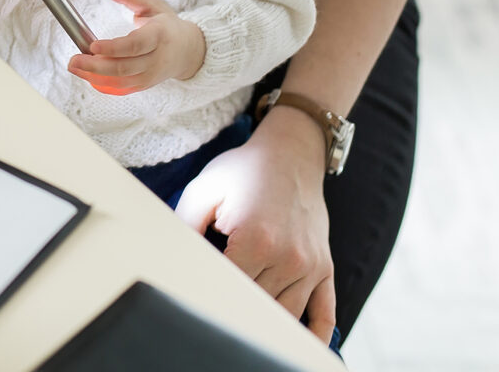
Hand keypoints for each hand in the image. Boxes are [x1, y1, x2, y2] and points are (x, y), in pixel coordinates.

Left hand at [66, 0, 203, 93]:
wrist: (189, 51)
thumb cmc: (168, 26)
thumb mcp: (153, 5)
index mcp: (159, 36)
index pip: (134, 45)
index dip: (113, 48)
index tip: (92, 45)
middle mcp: (156, 59)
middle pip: (124, 67)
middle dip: (96, 66)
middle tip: (73, 60)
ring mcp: (151, 75)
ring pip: (121, 81)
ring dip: (94, 76)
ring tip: (74, 67)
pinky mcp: (144, 85)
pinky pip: (121, 87)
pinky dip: (102, 83)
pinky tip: (86, 74)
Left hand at [173, 108, 336, 342]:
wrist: (291, 152)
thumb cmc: (243, 171)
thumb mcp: (203, 190)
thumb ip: (185, 228)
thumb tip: (174, 260)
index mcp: (255, 239)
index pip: (229, 288)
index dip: (210, 296)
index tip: (195, 300)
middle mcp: (288, 257)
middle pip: (256, 306)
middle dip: (234, 311)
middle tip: (214, 313)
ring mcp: (310, 265)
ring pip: (285, 315)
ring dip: (266, 324)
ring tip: (245, 329)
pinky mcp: (325, 267)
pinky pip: (324, 312)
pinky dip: (314, 334)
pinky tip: (299, 346)